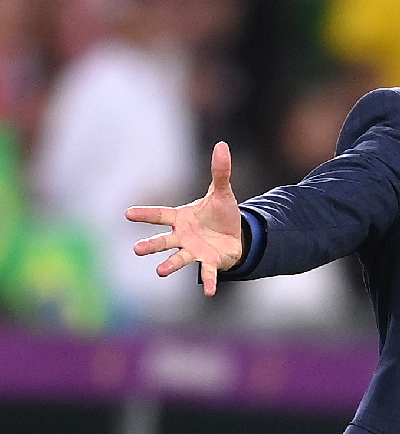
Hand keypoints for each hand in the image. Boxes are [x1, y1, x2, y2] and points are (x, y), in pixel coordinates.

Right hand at [128, 141, 243, 295]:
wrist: (235, 235)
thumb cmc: (221, 214)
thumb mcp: (222, 192)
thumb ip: (220, 171)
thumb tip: (222, 145)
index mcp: (181, 218)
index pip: (160, 215)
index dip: (145, 214)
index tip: (127, 213)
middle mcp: (183, 236)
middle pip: (164, 240)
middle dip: (151, 245)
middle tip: (136, 250)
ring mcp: (194, 250)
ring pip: (179, 258)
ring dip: (170, 265)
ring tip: (160, 271)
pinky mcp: (209, 261)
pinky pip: (207, 272)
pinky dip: (208, 282)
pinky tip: (209, 292)